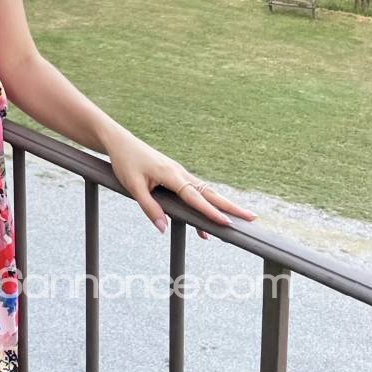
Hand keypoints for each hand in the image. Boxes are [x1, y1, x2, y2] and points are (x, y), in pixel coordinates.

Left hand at [104, 128, 256, 238]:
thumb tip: (164, 229)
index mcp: (171, 174)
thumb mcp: (133, 187)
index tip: (227, 223)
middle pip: (209, 193)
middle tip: (251, 218)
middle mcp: (180, 173)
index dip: (211, 212)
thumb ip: (149, 208)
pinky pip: (194, 192)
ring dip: (220, 207)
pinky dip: (204, 204)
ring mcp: (179, 173)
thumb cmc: (125, 162)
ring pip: (204, 192)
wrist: (120, 142)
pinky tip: (204, 223)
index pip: (195, 197)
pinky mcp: (175, 175)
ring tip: (235, 223)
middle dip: (230, 206)